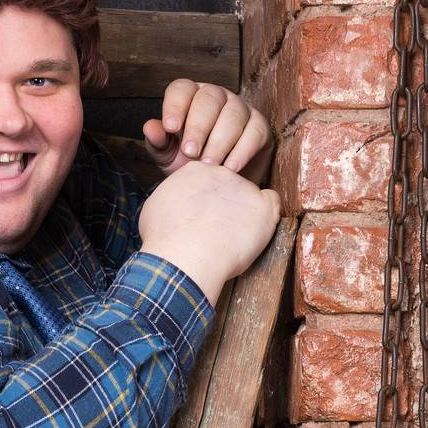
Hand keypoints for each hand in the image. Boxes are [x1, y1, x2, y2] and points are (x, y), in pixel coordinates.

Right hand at [137, 161, 281, 305]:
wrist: (183, 257)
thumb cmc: (164, 240)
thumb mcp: (154, 210)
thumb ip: (171, 199)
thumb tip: (175, 207)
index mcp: (194, 170)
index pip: (208, 179)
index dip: (206, 200)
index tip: (202, 218)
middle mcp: (221, 172)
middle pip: (228, 184)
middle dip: (224, 204)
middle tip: (216, 229)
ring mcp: (243, 187)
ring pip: (249, 195)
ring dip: (243, 212)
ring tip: (230, 238)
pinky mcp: (263, 206)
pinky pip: (273, 202)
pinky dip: (266, 216)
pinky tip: (255, 230)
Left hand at [142, 80, 273, 186]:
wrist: (216, 185)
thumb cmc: (188, 163)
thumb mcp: (168, 156)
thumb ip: (159, 142)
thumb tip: (150, 128)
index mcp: (190, 97)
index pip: (182, 89)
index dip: (175, 105)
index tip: (171, 128)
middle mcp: (216, 97)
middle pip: (209, 99)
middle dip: (199, 126)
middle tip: (190, 152)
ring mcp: (240, 108)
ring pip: (233, 114)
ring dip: (220, 141)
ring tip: (209, 164)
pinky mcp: (259, 126)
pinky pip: (255, 131)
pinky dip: (243, 151)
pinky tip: (230, 168)